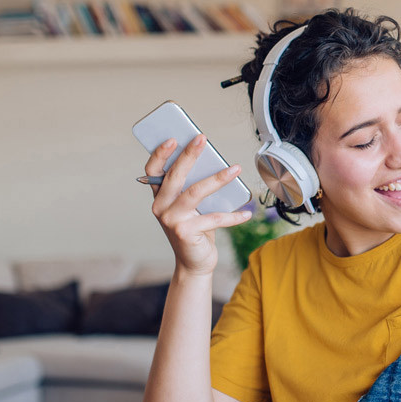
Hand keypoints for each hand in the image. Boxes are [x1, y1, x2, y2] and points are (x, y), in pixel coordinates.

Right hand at [144, 135, 251, 276]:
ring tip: (236, 169)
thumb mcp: (191, 208)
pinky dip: (233, 216)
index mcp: (160, 197)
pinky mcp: (185, 232)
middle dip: (189, 155)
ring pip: (195, 192)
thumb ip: (193, 189)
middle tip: (202, 139)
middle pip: (175, 176)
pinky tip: (247, 213)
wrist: (193, 263)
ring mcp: (172, 220)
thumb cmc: (195, 230)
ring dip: (218, 179)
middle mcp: (161, 207)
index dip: (160, 154)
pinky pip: (214, 218)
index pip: (153, 171)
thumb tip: (213, 163)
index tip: (173, 138)